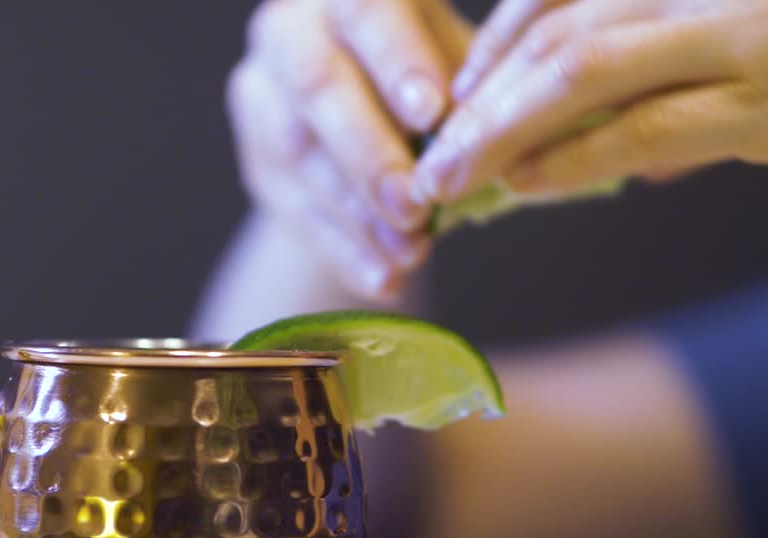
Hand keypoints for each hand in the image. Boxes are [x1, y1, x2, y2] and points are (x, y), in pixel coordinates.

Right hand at [228, 0, 473, 298]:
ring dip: (358, 212)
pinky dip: (343, 249)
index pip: (365, 11)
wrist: (372, 117)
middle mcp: (291, 28)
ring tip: (411, 253)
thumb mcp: (460, 64)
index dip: (397, 62)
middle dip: (369, 152)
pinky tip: (384, 280)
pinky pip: (293, 208)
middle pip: (318, 84)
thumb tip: (511, 125)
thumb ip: (476, 83)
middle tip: (415, 207)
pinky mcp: (256, 155)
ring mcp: (263, 92)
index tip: (435, 115)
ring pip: (299, 152)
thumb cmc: (436, 76)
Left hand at [413, 0, 767, 202]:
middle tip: (437, 152)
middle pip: (560, 30)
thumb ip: (699, 73)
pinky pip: (646, 130)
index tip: (464, 90)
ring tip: (454, 176)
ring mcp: (750, 35)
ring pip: (583, 73)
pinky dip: (571, 158)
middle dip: (482, 96)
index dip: (500, 36)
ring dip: (501, 131)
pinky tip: (526, 185)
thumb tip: (632, 163)